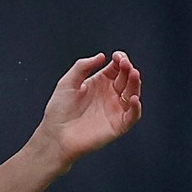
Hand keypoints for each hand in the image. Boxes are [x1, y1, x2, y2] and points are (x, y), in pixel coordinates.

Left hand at [33, 51, 141, 171]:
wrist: (55, 135)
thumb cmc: (59, 110)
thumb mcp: (67, 82)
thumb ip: (82, 66)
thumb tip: (102, 56)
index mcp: (99, 83)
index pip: (116, 68)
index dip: (121, 60)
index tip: (118, 56)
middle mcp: (110, 95)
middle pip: (126, 79)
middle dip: (128, 69)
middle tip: (126, 64)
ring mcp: (115, 110)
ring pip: (132, 94)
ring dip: (135, 84)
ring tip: (133, 74)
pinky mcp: (118, 125)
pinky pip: (132, 116)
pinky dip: (136, 108)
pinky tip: (133, 98)